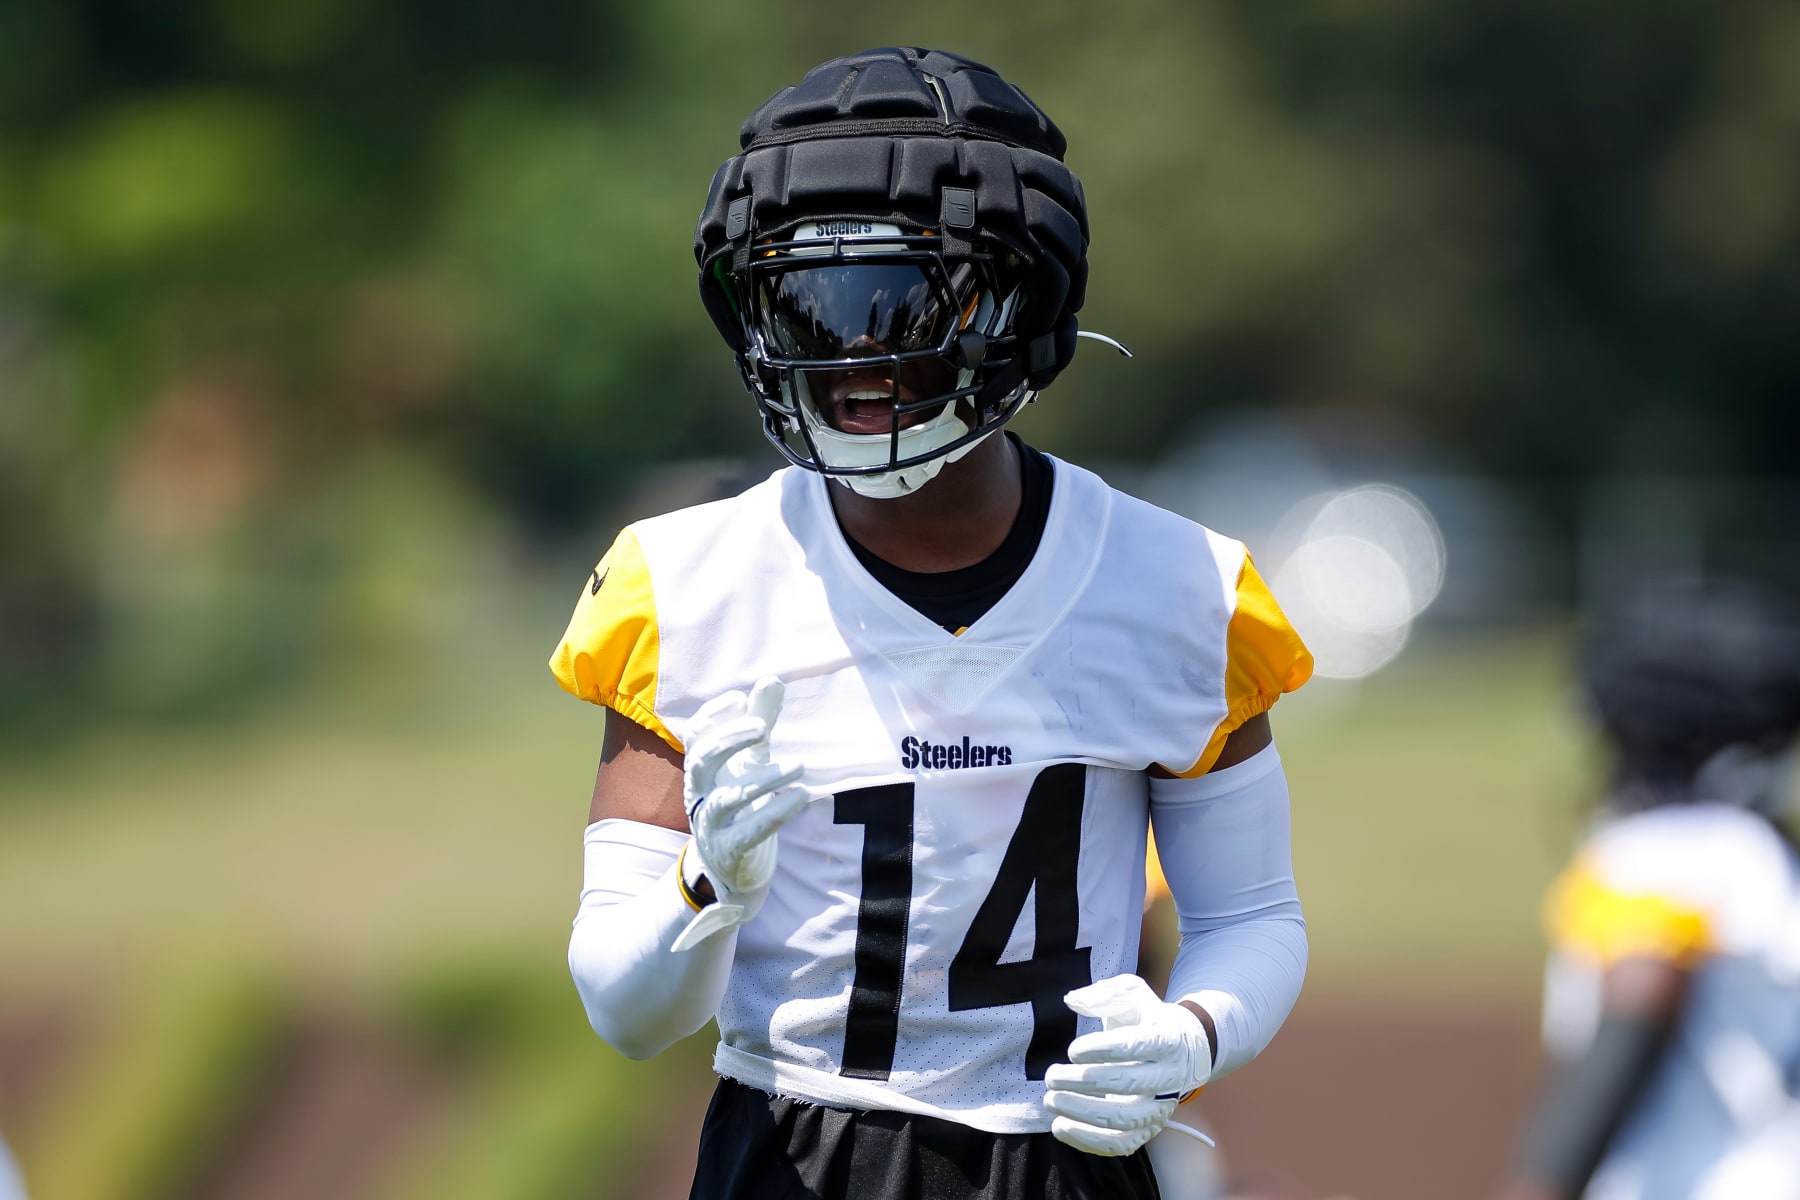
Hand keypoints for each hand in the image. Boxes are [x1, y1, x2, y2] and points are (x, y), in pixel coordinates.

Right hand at [671, 677, 807, 950]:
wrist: (729, 869)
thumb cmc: (739, 805)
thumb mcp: (749, 761)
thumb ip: (759, 721)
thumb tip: (771, 679)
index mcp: (702, 770)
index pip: (695, 736)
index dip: (713, 715)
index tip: (740, 700)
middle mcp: (701, 795)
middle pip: (700, 761)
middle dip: (729, 740)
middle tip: (763, 728)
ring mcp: (712, 825)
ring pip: (727, 799)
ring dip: (762, 780)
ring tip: (799, 765)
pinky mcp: (731, 852)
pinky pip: (750, 832)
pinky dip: (776, 812)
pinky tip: (801, 796)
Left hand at [1044, 974, 1212, 1156]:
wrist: (1182, 1052)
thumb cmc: (1147, 1019)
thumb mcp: (1132, 995)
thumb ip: (1105, 993)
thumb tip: (1072, 1000)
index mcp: (1167, 1040)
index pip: (1137, 1046)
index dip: (1102, 1049)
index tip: (1072, 1050)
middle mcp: (1168, 1077)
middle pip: (1127, 1084)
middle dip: (1082, 1081)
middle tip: (1051, 1076)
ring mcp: (1159, 1109)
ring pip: (1123, 1120)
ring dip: (1081, 1112)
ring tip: (1050, 1100)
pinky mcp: (1147, 1131)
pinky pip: (1119, 1145)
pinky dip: (1087, 1140)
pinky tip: (1060, 1125)